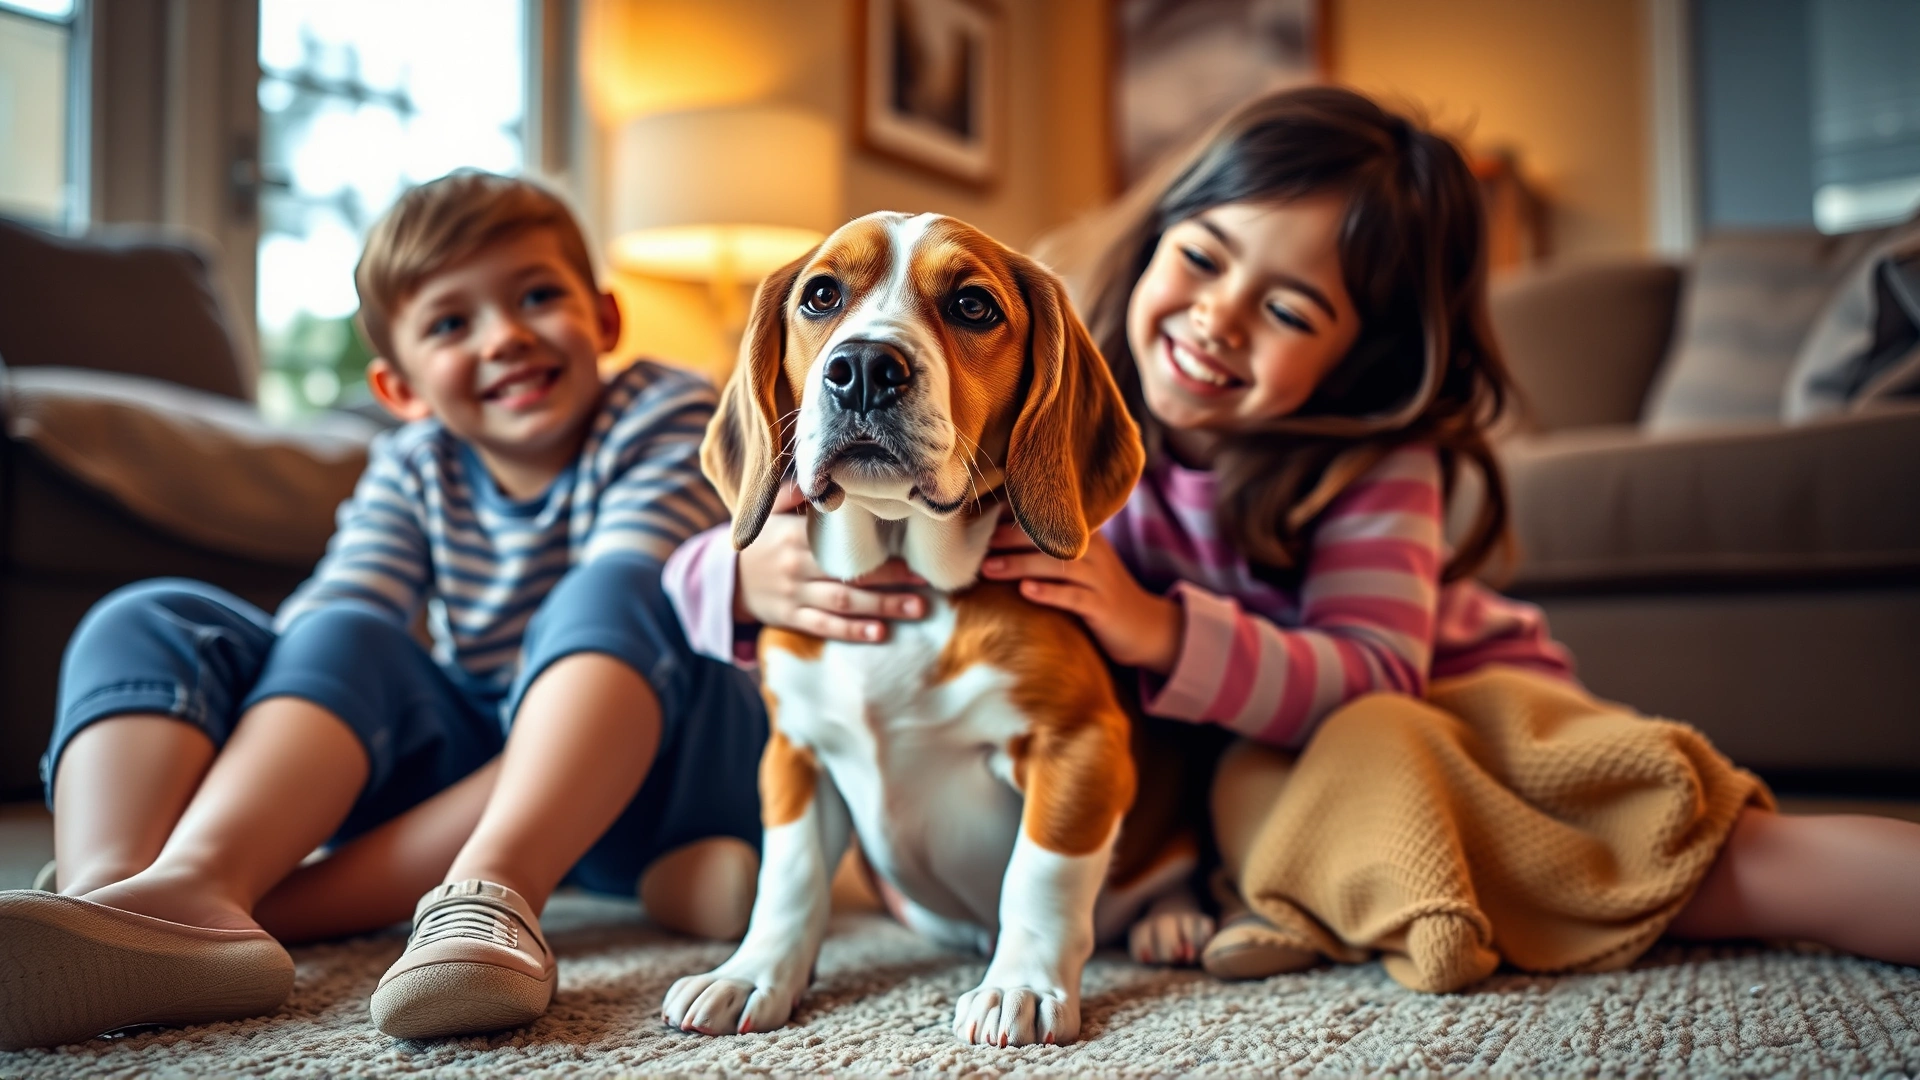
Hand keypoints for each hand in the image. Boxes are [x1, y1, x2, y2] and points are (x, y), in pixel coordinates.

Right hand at [735, 482, 925, 641]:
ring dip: (882, 607)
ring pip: (843, 604)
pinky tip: (879, 633)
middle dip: (891, 580)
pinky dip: (852, 631)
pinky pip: (825, 627)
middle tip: (926, 582)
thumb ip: (793, 494)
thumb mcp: (769, 513)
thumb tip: (823, 477)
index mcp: (794, 537)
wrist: (727, 580)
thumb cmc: (762, 542)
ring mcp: (795, 596)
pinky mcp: (792, 619)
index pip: (840, 543)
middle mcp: (797, 567)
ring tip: (917, 609)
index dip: (877, 548)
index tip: (911, 550)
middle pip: (849, 576)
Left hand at [980, 512, 1182, 673]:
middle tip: (978, 542)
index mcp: (1087, 538)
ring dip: (1020, 564)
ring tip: (989, 568)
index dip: (1016, 517)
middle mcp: (1094, 553)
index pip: (1049, 519)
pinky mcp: (1102, 607)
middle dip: (1010, 538)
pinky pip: (1074, 597)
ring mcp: (1100, 580)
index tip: (983, 518)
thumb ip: (1051, 551)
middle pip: (1049, 538)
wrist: (1145, 627)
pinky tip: (1026, 591)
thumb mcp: (1080, 567)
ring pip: (1058, 565)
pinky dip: (1049, 592)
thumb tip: (1001, 542)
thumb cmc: (1100, 595)